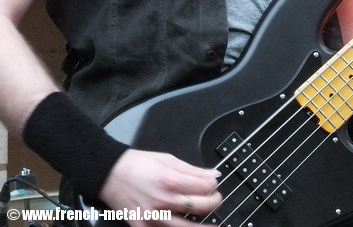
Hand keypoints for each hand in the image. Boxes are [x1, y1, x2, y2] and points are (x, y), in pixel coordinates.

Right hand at [99, 148, 221, 225]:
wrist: (110, 174)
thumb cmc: (137, 164)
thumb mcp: (166, 159)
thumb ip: (191, 169)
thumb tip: (212, 174)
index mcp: (170, 180)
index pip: (203, 187)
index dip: (213, 185)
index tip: (214, 183)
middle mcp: (163, 201)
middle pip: (199, 207)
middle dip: (213, 202)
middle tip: (216, 199)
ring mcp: (153, 218)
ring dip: (203, 226)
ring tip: (213, 226)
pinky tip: (185, 226)